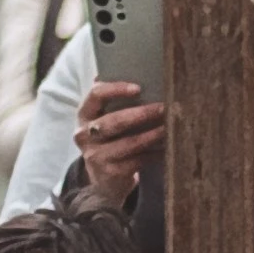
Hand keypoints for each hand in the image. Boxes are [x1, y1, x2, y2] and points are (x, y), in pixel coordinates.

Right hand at [73, 80, 164, 205]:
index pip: (96, 95)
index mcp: (85, 114)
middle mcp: (84, 134)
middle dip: (141, 114)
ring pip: (128, 143)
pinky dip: (154, 154)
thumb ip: (115, 99)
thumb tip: (141, 74)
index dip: (116, 89)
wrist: (103, 178)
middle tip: (163, 107)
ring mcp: (95, 156)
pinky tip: (167, 148)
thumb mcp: (106, 118)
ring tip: (169, 128)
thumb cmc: (110, 139)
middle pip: (113, 121)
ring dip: (152, 135)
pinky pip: (137, 161)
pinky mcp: (109, 173)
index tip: (138, 88)